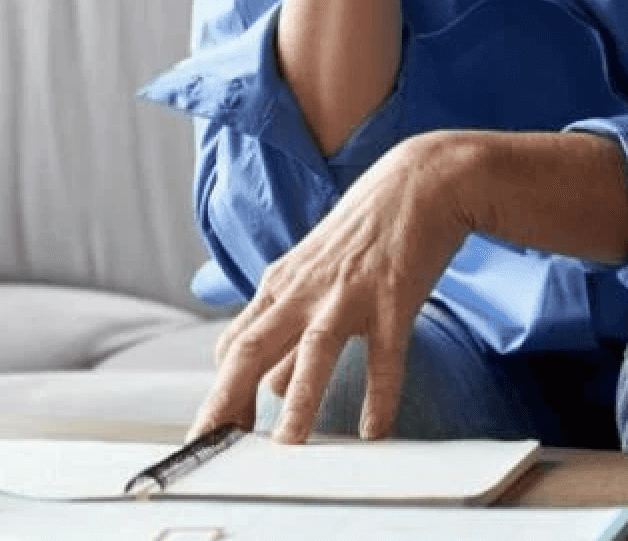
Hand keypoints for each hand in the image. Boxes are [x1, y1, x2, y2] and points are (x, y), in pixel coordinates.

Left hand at [189, 132, 477, 443]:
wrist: (418, 181)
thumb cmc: (364, 233)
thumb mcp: (314, 278)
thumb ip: (289, 332)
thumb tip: (269, 386)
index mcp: (280, 286)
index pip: (234, 345)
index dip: (218, 390)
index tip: (209, 432)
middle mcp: (304, 290)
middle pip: (252, 348)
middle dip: (227, 399)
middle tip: (211, 443)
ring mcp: (347, 294)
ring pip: (312, 351)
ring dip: (298, 400)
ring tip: (287, 445)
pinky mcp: (393, 298)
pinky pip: (384, 355)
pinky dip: (379, 395)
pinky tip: (374, 431)